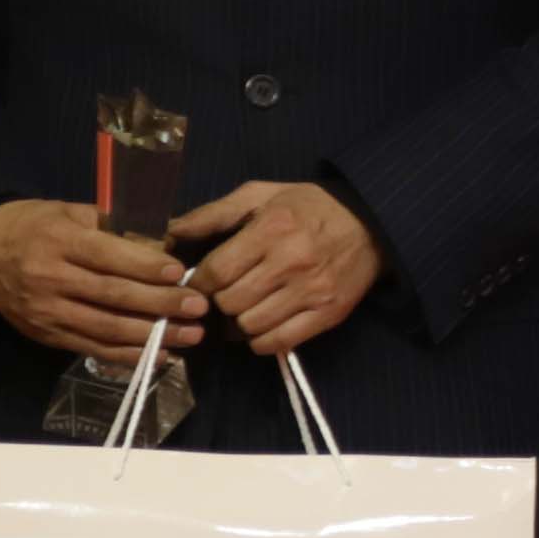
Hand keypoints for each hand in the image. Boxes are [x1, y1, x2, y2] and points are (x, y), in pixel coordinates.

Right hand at [0, 197, 210, 361]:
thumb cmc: (33, 225)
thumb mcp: (68, 212)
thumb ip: (113, 227)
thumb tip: (166, 243)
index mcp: (58, 242)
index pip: (108, 257)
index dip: (147, 266)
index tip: (181, 273)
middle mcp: (50, 279)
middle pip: (112, 296)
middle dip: (161, 304)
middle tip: (200, 307)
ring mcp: (46, 312)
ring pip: (105, 328)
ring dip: (152, 336)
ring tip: (191, 335)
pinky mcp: (45, 335)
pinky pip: (92, 348)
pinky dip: (128, 356)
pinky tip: (160, 355)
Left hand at [170, 180, 385, 356]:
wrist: (372, 221)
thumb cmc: (308, 205)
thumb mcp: (260, 195)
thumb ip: (212, 214)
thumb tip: (166, 232)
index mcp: (271, 229)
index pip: (216, 271)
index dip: (197, 282)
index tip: (198, 282)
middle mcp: (291, 262)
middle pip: (230, 301)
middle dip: (217, 301)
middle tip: (221, 294)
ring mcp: (312, 291)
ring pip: (251, 325)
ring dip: (237, 322)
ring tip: (242, 309)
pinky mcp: (329, 313)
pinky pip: (279, 342)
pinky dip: (261, 340)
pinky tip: (261, 325)